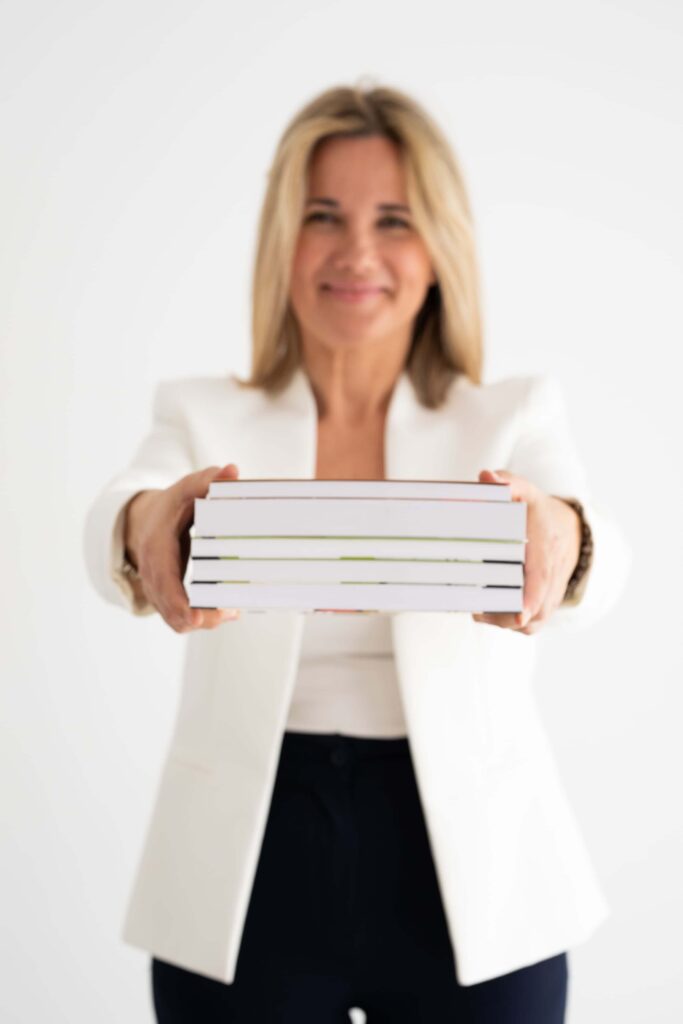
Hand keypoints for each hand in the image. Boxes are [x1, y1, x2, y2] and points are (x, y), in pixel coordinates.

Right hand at [124, 463, 241, 632]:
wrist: (146, 519)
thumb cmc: (171, 505)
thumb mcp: (186, 488)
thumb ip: (207, 480)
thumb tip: (232, 471)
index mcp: (155, 547)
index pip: (164, 581)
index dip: (178, 602)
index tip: (197, 617)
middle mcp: (152, 573)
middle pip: (170, 608)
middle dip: (197, 618)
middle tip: (228, 614)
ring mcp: (156, 588)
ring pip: (175, 617)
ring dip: (203, 620)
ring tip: (231, 613)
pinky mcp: (166, 597)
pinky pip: (179, 615)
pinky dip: (200, 618)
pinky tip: (225, 612)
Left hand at [472, 468, 581, 635]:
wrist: (569, 527)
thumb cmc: (538, 510)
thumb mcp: (525, 490)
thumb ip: (507, 483)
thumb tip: (486, 477)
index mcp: (546, 545)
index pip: (542, 576)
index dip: (531, 597)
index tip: (519, 613)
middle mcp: (554, 570)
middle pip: (539, 606)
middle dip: (510, 617)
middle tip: (478, 612)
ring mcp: (554, 588)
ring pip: (538, 618)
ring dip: (510, 622)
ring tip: (480, 613)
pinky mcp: (550, 600)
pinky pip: (538, 620)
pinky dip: (517, 624)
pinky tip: (492, 614)